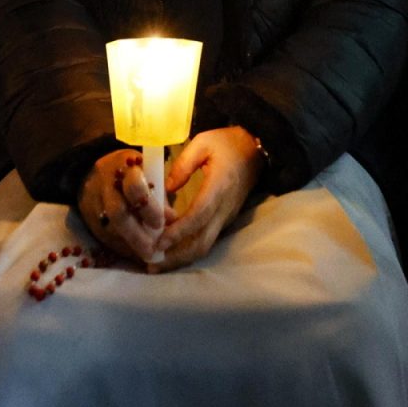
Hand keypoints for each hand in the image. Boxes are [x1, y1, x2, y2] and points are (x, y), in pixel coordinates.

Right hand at [78, 149, 165, 262]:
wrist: (94, 173)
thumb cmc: (131, 174)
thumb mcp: (147, 174)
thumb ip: (159, 196)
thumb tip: (172, 219)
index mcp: (124, 168)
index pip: (134, 187)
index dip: (148, 208)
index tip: (160, 223)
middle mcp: (106, 185)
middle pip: (117, 213)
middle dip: (136, 234)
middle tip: (151, 249)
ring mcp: (93, 203)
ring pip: (109, 229)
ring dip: (130, 245)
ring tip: (146, 254)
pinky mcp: (88, 220)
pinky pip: (105, 238)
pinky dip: (122, 247)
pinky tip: (135, 252)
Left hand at [150, 126, 264, 271]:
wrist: (256, 149)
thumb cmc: (228, 143)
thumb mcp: (203, 142)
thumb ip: (182, 164)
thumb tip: (165, 188)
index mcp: (219, 186)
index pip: (199, 215)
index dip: (179, 231)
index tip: (159, 241)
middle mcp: (224, 207)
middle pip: (203, 241)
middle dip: (177, 255)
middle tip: (151, 263)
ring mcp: (226, 216)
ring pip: (205, 245)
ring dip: (181, 258)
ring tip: (156, 264)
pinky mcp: (224, 220)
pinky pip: (207, 240)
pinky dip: (188, 250)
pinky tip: (170, 252)